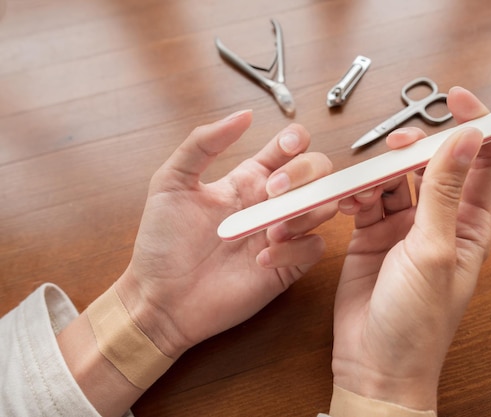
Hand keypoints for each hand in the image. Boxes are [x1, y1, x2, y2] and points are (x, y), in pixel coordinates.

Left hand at [115, 110, 335, 357]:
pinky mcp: (288, 265)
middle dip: (305, 174)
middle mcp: (271, 203)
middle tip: (272, 191)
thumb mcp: (171, 182)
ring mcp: (283, 234)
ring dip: (303, 213)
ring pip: (324, 206)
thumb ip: (202, 143)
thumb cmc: (162, 242)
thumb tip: (244, 114)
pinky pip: (315, 247)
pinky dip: (296, 249)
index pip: (291, 148)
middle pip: (318, 172)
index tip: (285, 148)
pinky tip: (263, 259)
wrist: (161, 297)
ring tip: (269, 231)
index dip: (296, 141)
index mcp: (249, 179)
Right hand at [332, 87, 490, 410]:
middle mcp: (439, 222)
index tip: (457, 101)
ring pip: (394, 178)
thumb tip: (468, 138)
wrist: (373, 362)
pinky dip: (355, 192)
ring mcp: (403, 227)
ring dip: (378, 173)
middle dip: (415, 149)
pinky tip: (347, 200)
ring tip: (363, 186)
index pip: (483, 162)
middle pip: (433, 163)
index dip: (476, 127)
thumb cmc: (416, 322)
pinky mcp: (370, 234)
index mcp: (471, 225)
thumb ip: (446, 192)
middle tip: (397, 148)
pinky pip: (364, 198)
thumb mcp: (434, 250)